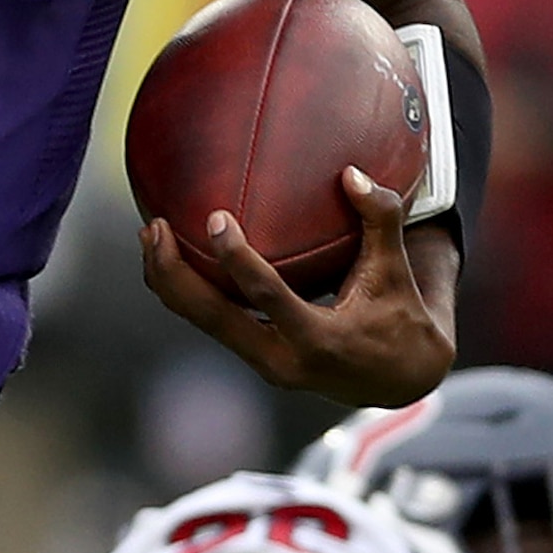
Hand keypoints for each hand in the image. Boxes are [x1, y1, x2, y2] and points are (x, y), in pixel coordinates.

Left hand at [141, 167, 457, 401]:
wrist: (400, 378)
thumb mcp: (397, 270)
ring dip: (171, 282)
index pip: (267, 297)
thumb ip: (381, 219)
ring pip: (203, 323)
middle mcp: (282, 361)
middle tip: (153, 227)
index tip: (215, 219)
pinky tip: (171, 257)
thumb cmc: (402, 317)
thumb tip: (352, 173)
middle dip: (175, 274)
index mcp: (319, 341)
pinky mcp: (256, 357)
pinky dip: (189, 292)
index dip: (236, 260)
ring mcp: (264, 363)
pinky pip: (212, 323)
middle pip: (213, 318)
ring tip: (150, 236)